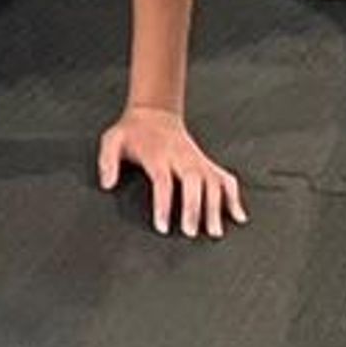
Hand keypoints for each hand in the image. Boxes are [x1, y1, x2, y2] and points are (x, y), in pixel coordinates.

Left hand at [97, 105, 244, 235]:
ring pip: (213, 182)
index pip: (163, 181)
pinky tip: (238, 216)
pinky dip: (234, 197)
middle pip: (193, 181)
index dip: (164, 205)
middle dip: (195, 207)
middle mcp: (181, 157)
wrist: (155, 113)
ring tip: (215, 232)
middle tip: (191, 233)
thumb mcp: (112, 140)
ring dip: (216, 207)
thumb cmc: (133, 132)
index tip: (163, 227)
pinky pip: (225, 178)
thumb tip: (107, 184)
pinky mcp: (207, 163)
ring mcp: (197, 160)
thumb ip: (107, 161)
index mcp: (158, 154)